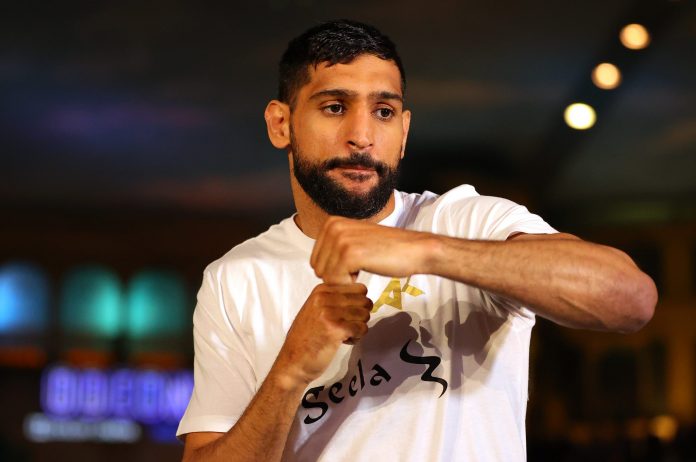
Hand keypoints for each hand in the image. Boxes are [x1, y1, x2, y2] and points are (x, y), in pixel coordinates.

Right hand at [272, 283, 371, 387]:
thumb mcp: (317, 309)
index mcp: (321, 290)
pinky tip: (343, 341)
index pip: (359, 288)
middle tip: (348, 326)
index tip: (348, 314)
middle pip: (365, 301)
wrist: (293, 361)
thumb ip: (336, 300)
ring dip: (358, 327)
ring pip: (365, 315)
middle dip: (361, 316)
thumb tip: (363, 296)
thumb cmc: (306, 338)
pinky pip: (362, 328)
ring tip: (344, 334)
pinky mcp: (335, 328)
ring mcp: (329, 312)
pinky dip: (356, 338)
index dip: (359, 304)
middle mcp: (324, 298)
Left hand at [310, 216, 434, 283]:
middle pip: (319, 269)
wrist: (414, 249)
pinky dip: (350, 286)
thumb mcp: (354, 239)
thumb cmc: (386, 250)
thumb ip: (333, 246)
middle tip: (360, 268)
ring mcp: (340, 239)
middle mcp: (332, 227)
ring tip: (364, 269)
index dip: (335, 269)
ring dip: (345, 281)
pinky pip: (336, 282)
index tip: (355, 262)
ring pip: (326, 277)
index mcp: (331, 222)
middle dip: (338, 276)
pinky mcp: (349, 254)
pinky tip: (364, 275)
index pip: (316, 260)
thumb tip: (314, 265)